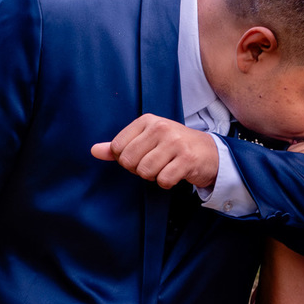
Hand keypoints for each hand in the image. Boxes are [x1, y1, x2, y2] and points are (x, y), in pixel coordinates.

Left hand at [90, 114, 219, 188]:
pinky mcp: (187, 159)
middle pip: (129, 161)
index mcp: (147, 120)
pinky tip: (176, 173)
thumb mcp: (145, 141)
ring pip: (145, 172)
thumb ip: (119, 147)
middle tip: (155, 164)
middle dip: (139, 170)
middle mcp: (160, 128)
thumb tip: (93, 151)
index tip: (142, 156)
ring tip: (165, 167)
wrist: (209, 152)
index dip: (126, 159)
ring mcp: (175, 142)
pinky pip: (163, 180)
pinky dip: (167, 183)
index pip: (117, 148)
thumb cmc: (173, 146)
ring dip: (154, 176)